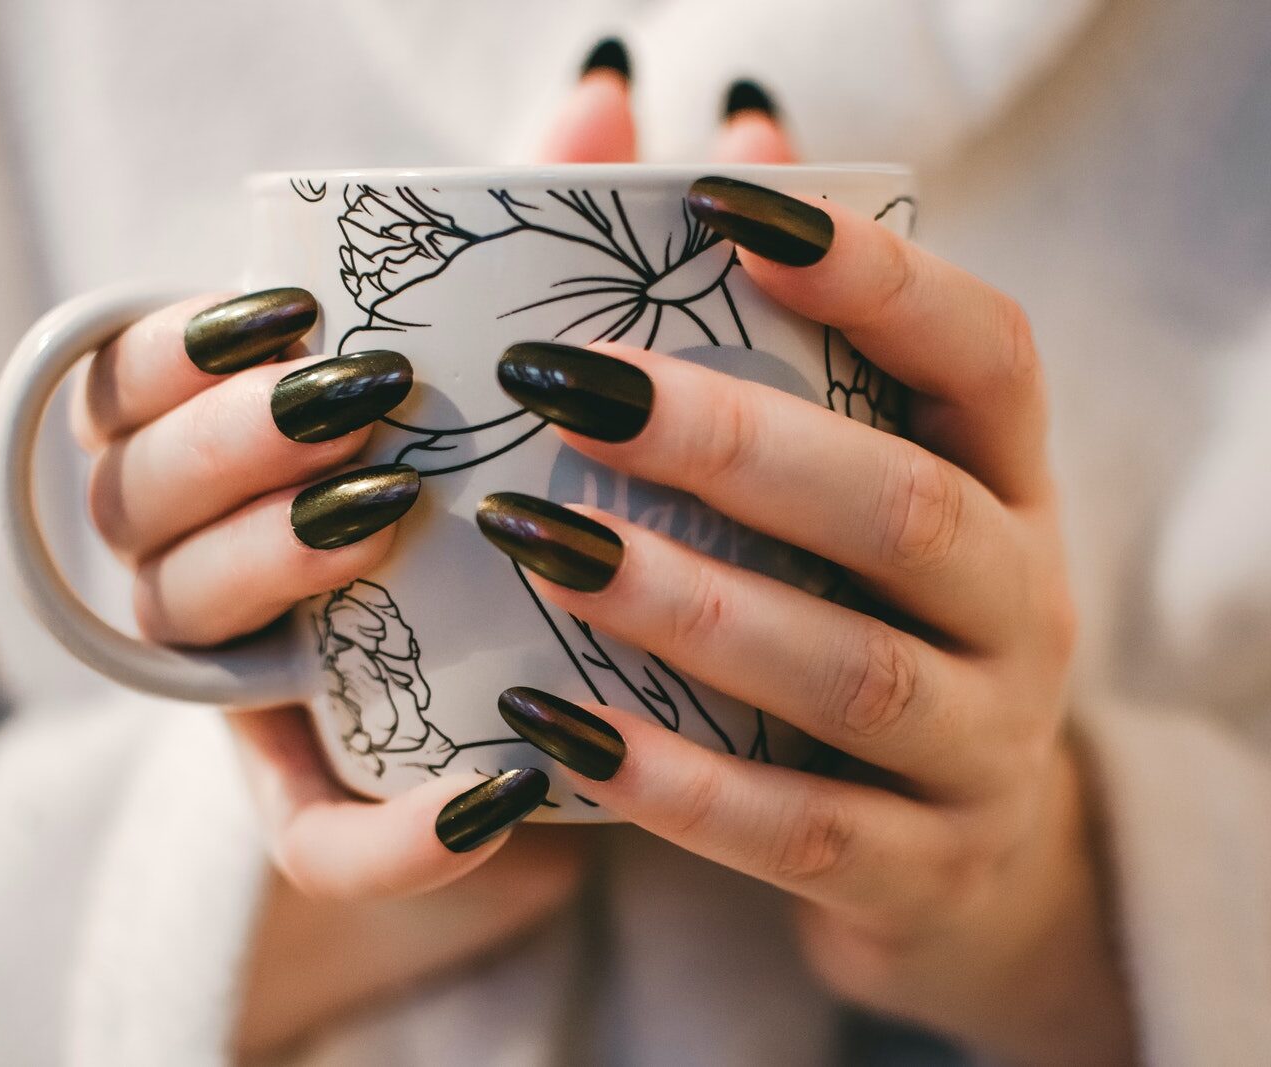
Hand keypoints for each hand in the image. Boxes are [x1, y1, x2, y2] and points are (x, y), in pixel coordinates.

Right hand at [66, 40, 663, 1057]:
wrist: (558, 669)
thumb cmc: (511, 472)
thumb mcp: (520, 358)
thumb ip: (545, 228)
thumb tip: (614, 89)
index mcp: (226, 453)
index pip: (130, 389)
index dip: (183, 346)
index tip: (293, 309)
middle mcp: (212, 562)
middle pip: (141, 502)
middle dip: (232, 441)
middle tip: (358, 398)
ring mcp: (252, 683)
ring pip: (193, 629)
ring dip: (270, 568)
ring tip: (385, 513)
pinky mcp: (323, 801)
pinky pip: (317, 841)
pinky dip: (393, 834)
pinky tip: (500, 792)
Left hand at [479, 110, 1134, 1063]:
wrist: (961, 857)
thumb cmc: (862, 620)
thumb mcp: (842, 488)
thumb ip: (756, 324)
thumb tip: (660, 112)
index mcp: (1007, 488)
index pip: (981, 354)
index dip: (872, 275)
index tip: (727, 204)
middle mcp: (1023, 607)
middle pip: (903, 513)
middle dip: (738, 445)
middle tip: (572, 387)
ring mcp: (982, 747)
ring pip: (849, 672)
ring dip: (690, 605)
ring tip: (542, 539)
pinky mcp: (918, 869)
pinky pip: (793, 830)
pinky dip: (670, 783)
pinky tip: (545, 729)